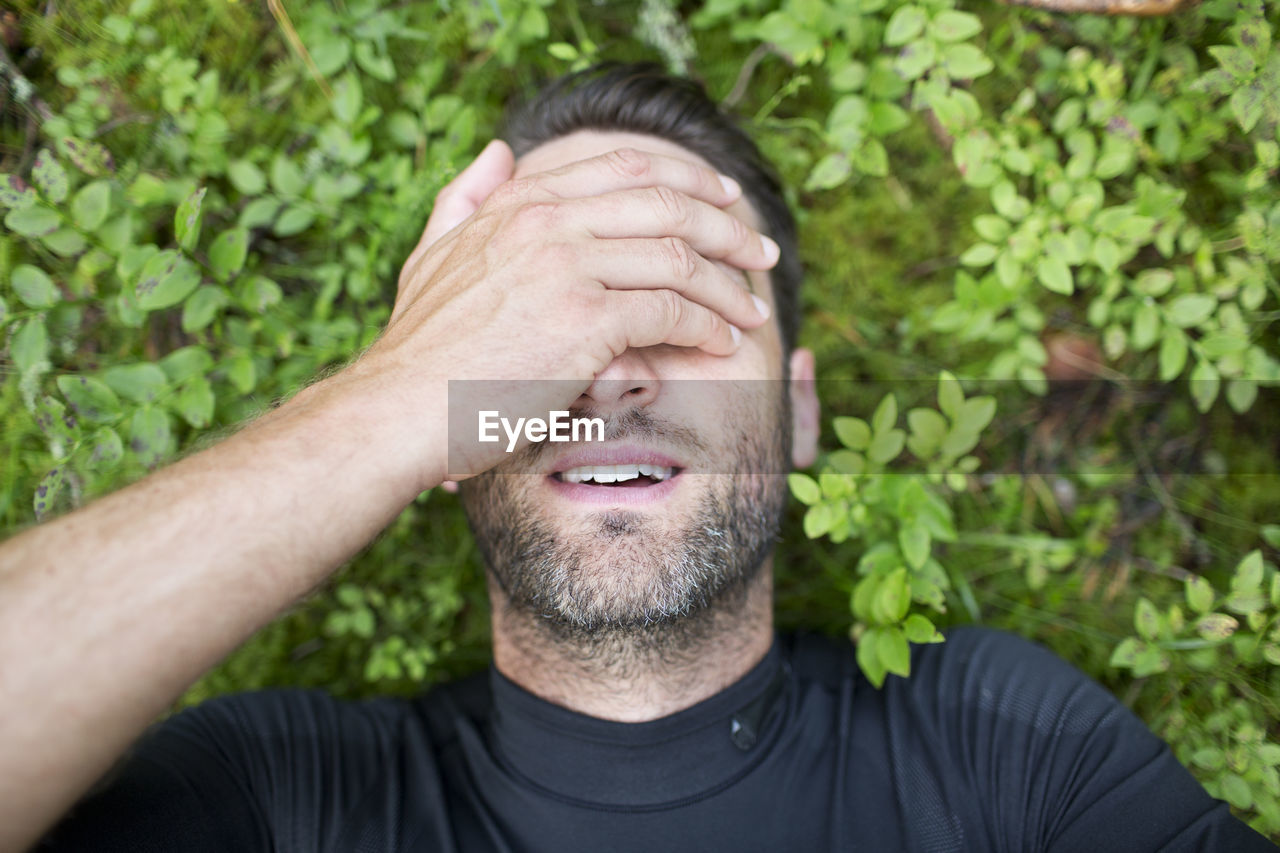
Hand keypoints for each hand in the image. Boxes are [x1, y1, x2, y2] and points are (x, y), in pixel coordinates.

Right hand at [349, 139, 779, 487]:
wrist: (401, 405)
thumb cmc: (419, 346)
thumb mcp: (432, 252)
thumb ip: (465, 197)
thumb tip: (499, 151)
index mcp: (519, 201)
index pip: (625, 165)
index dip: (688, 178)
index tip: (724, 201)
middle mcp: (547, 221)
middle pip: (666, 202)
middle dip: (726, 226)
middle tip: (760, 251)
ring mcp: (566, 265)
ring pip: (678, 256)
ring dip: (728, 283)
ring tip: (753, 309)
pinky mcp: (584, 319)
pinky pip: (671, 310)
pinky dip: (707, 324)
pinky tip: (722, 341)